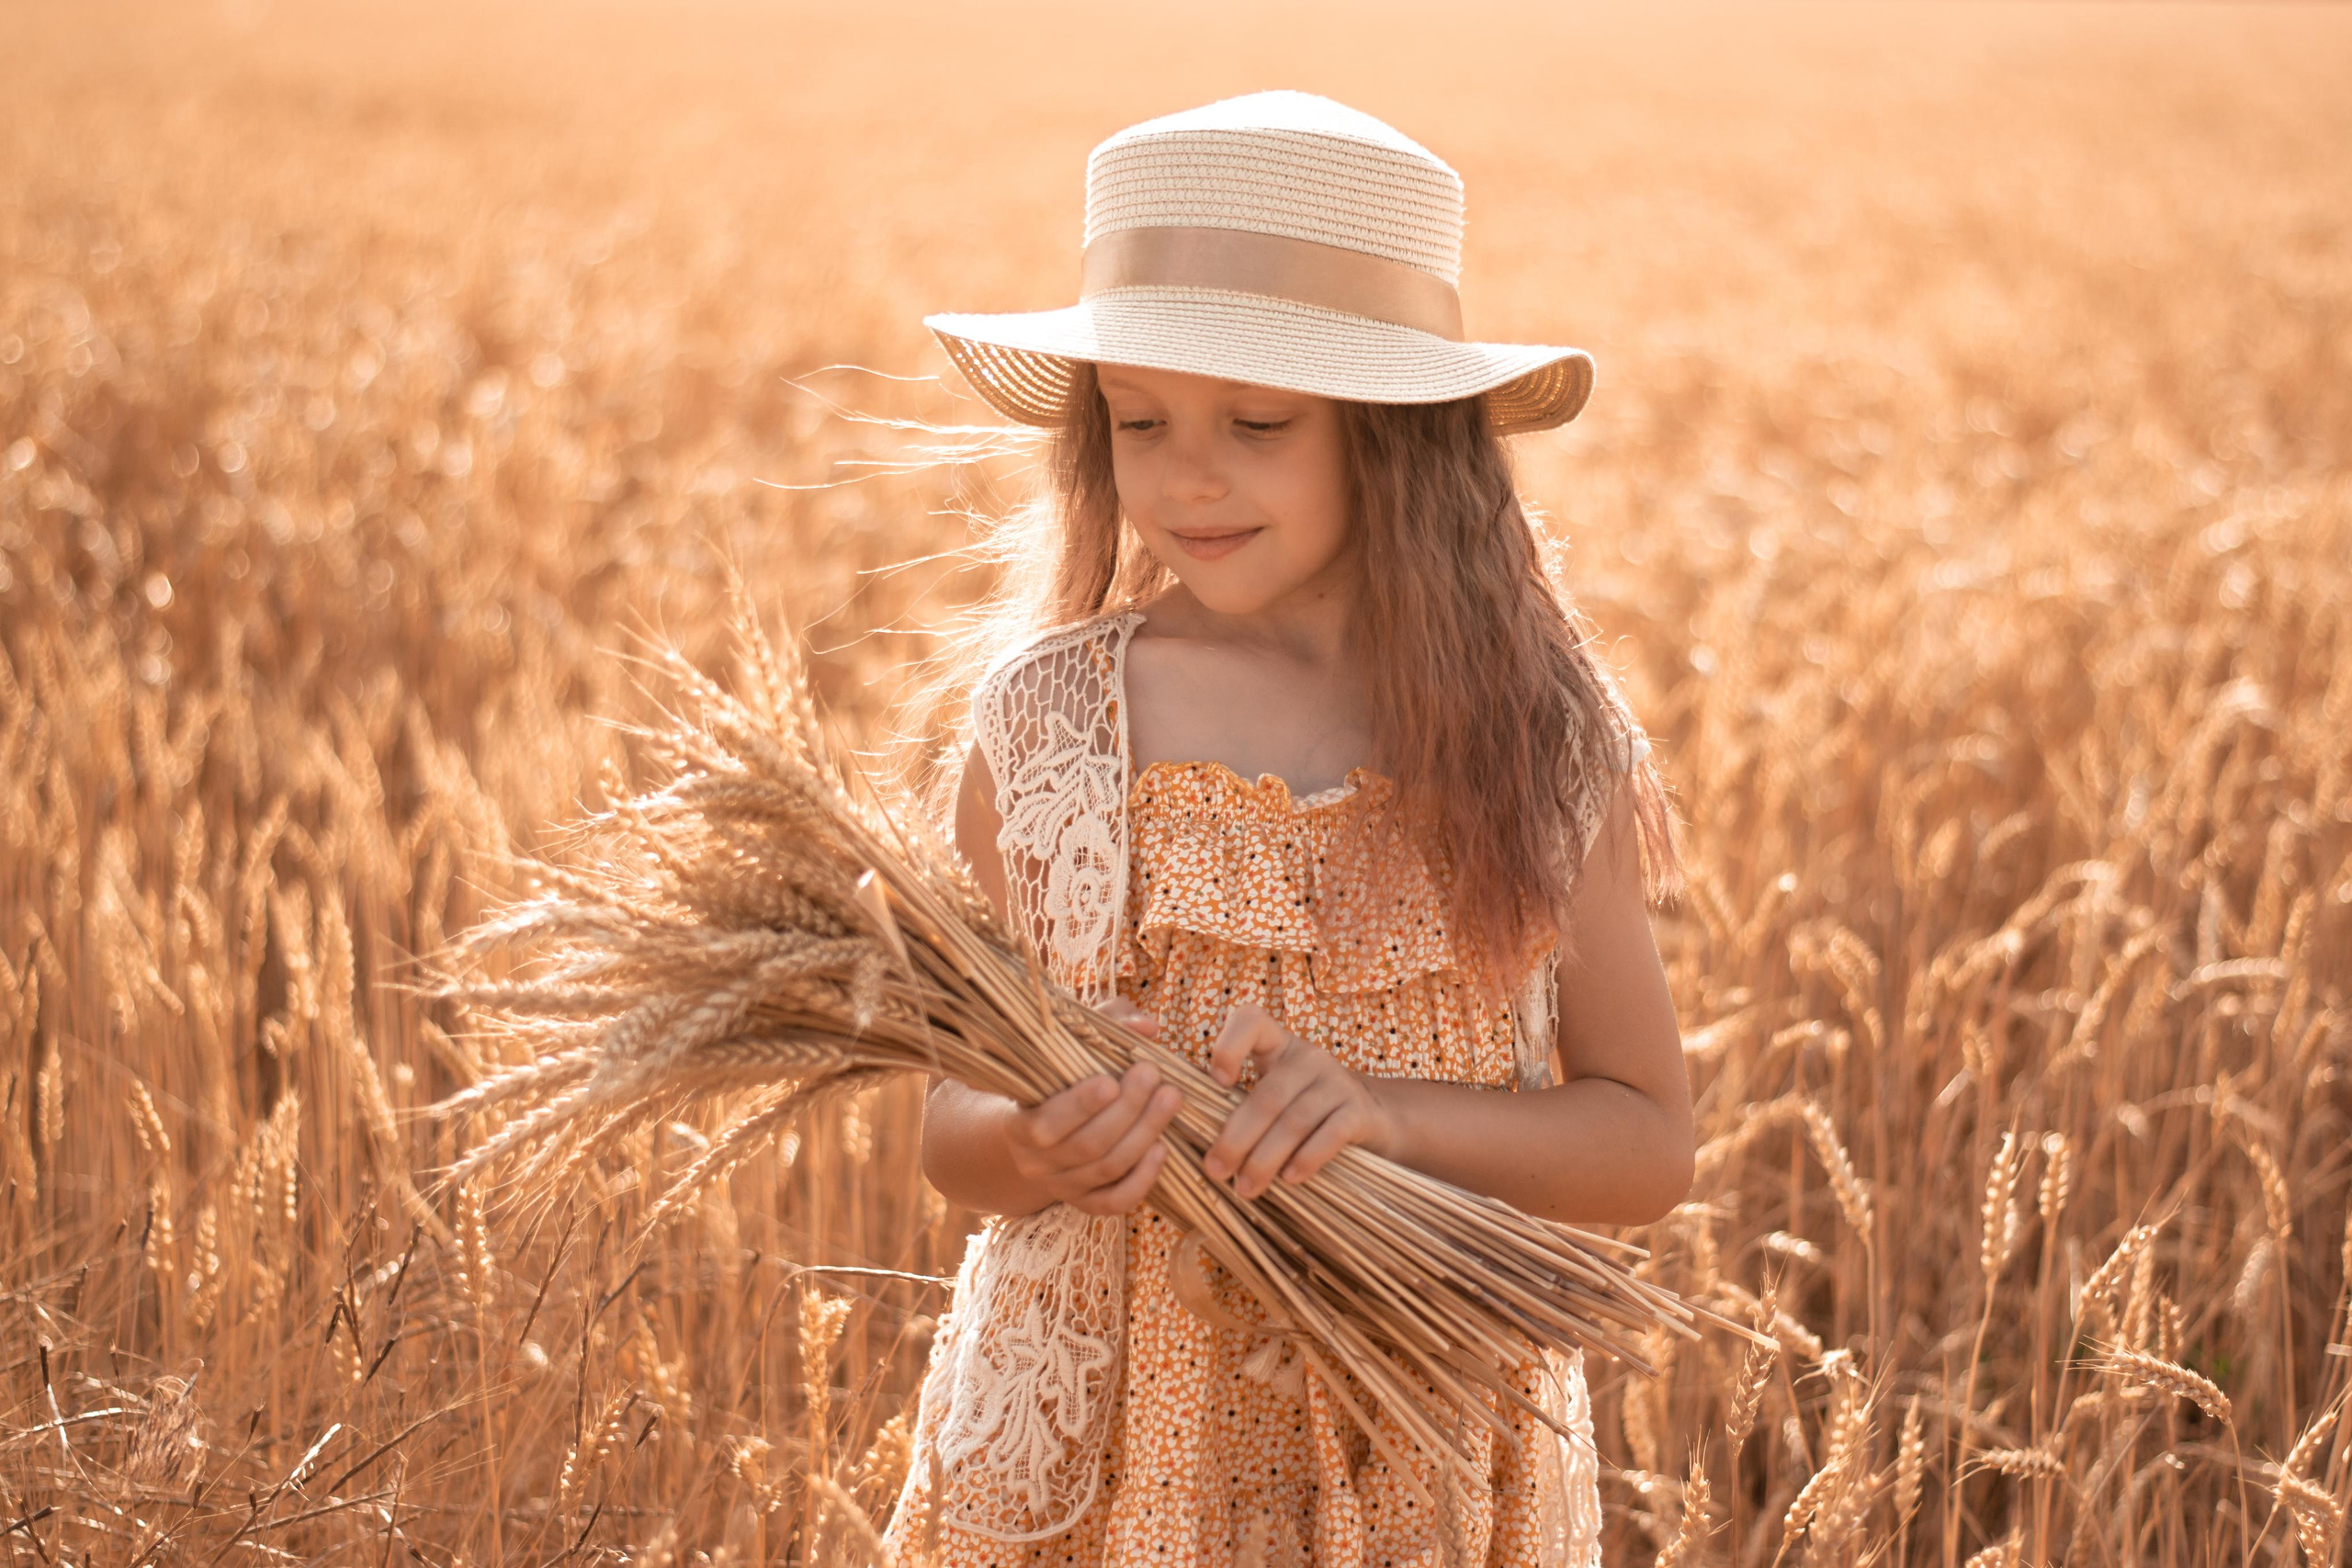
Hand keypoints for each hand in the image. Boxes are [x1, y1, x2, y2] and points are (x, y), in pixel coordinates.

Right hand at [1004, 1000, 1179, 1215]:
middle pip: (1087, 1146)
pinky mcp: (1086, 1202)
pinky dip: (1143, 1179)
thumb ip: (1106, 1025)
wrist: (1038, 1131)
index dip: (1079, 1107)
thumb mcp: (1071, 1046)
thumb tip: (1145, 1026)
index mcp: (1019, 1124)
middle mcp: (1036, 1162)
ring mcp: (1062, 1186)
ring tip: (1170, 1098)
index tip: (1111, 1081)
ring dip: (1144, 1133)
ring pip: (1107, 1169)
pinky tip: (1162, 1148)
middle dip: (1127, 1110)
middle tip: (1152, 1075)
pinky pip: (1116, 1201)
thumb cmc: (1059, 1078)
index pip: (1045, 1125)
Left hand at [1202, 1002, 1397, 1199]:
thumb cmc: (1306, 1108)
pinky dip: (1307, 1158)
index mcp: (1279, 1045)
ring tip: (1245, 1187)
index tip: (1217, 1082)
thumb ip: (1241, 1103)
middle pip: (1267, 1095)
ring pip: (1294, 1120)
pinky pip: (1330, 1134)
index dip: (1229, 1045)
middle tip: (1216, 1170)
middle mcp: (1308, 1056)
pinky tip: (1289, 1180)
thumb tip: (1194, 1142)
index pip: (1251, 1019)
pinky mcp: (1359, 1111)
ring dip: (1265, 1158)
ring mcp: (1337, 1082)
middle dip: (1237, 1137)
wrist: (1374, 1118)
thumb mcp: (1276, 1090)